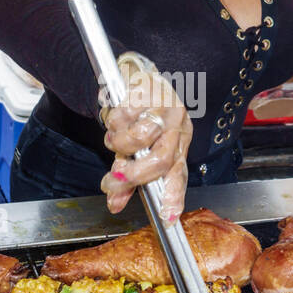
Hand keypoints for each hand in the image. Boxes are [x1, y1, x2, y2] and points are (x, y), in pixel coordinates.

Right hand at [99, 53, 191, 222]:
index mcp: (180, 142)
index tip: (168, 217)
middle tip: (112, 180)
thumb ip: (127, 177)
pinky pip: (123, 117)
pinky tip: (115, 116)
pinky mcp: (147, 91)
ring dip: (118, 144)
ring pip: (139, 138)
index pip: (179, 173)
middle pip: (161, 160)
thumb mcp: (137, 149)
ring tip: (114, 138)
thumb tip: (114, 204)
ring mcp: (164, 107)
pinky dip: (112, 122)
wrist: (134, 75)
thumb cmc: (139, 116)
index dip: (174, 196)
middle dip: (133, 175)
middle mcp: (177, 125)